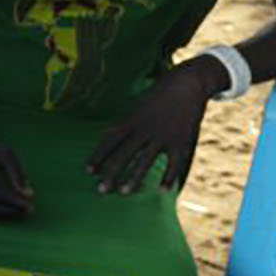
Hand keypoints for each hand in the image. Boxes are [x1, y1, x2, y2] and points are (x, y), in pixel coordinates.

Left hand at [88, 62, 215, 194]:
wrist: (187, 84)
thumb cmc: (158, 96)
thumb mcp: (137, 106)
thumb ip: (123, 123)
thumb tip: (105, 133)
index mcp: (132, 119)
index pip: (110, 140)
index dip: (99, 156)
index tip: (88, 171)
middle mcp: (144, 129)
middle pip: (125, 154)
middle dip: (111, 172)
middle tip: (100, 189)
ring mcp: (163, 136)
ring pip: (146, 161)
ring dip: (134, 178)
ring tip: (123, 192)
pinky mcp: (181, 141)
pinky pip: (174, 163)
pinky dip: (169, 177)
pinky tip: (163, 191)